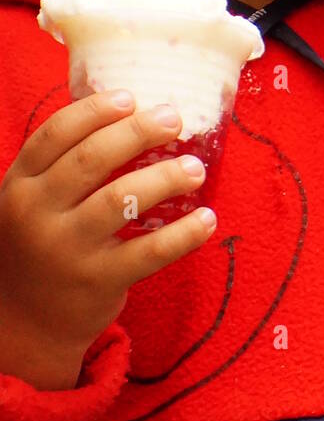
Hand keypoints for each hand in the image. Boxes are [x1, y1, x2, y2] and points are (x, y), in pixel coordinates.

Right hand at [0, 92, 216, 389]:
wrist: (23, 323)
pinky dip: (184, 233)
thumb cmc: (37, 244)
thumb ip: (61, 163)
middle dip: (138, 132)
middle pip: (91, 159)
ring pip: (121, 199)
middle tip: (174, 119)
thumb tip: (128, 111)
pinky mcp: (99, 282)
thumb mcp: (29, 200)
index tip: (131, 97)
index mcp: (19, 184)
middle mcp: (37, 214)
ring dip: (166, 177)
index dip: (95, 111)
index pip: (55, 134)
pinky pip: (150, 251)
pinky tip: (207, 218)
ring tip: (195, 168)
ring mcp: (67, 249)